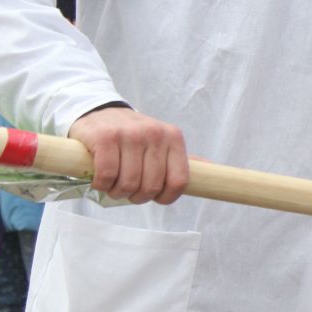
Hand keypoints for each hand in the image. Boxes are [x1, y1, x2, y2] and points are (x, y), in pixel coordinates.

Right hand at [69, 106, 188, 203]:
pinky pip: (108, 175)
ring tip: (113, 185)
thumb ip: (182, 158)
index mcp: (174, 138)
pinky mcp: (106, 137)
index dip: (165, 197)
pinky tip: (100, 180)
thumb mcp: (162, 143)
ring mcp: (130, 134)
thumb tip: (211, 169)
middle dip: (137, 197)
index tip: (153, 197)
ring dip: (117, 192)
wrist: (100, 113)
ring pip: (129, 183)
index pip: (179, 181)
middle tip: (127, 191)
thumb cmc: (133, 136)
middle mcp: (155, 134)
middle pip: (151, 186)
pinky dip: (102, 184)